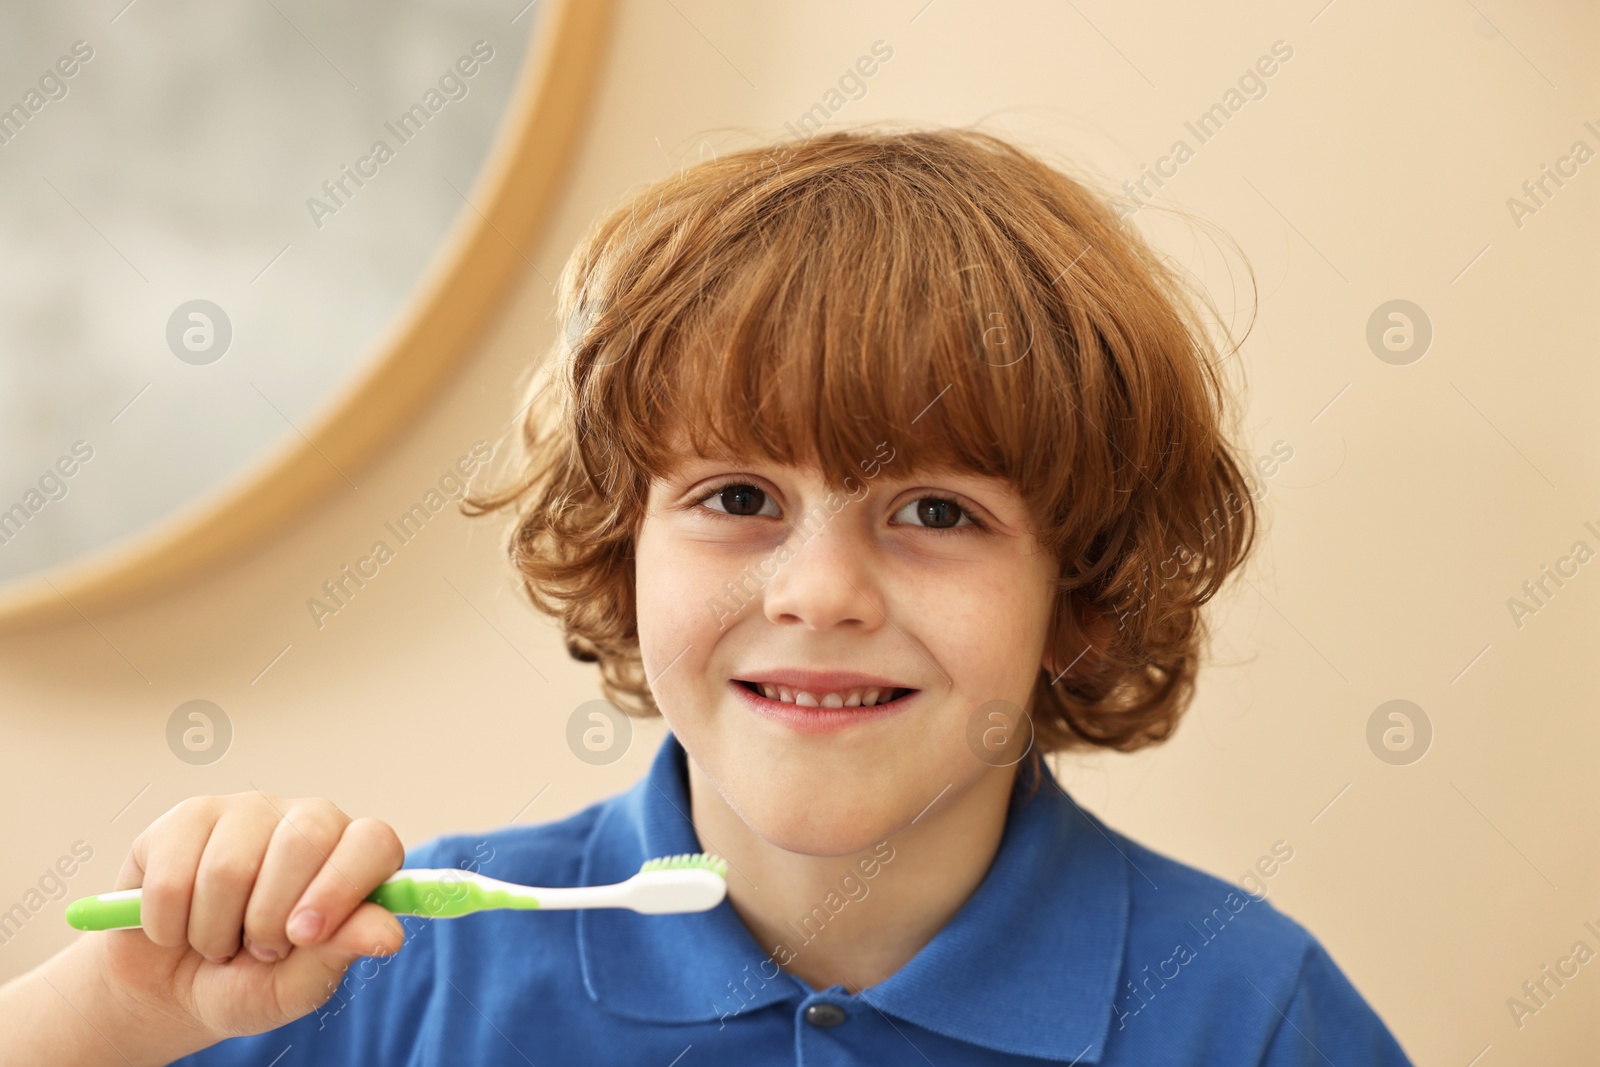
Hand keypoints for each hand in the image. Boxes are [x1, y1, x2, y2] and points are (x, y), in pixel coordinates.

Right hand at [89, 793, 406, 1043]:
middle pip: (300, 842)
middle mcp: (307, 821)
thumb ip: (340, 953)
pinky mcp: (187, 819)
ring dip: (214, 932)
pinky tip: (176, 928)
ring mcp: (247, 812)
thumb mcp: (296, 987)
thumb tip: (389, 934)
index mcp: (352, 856)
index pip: (372, 842)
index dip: (341, 888)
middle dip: (269, 919)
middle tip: (260, 949)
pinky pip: (173, 876)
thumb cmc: (247, 983)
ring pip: (229, 867)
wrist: (168, 989)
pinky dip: (168, 925)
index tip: (306, 935)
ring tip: (219, 941)